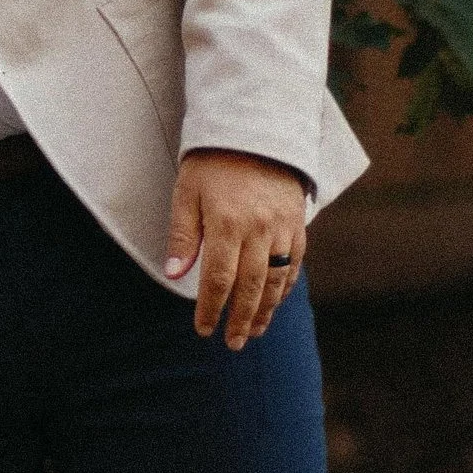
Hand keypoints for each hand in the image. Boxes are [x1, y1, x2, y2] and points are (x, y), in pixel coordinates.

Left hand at [165, 150, 307, 347]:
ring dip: (265, 310)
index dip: (211, 308)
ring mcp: (282, 227)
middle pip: (250, 286)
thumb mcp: (187, 191)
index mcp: (226, 222)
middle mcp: (258, 228)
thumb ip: (183, 235)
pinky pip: (294, 263)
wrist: (255, 129)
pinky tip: (275, 303)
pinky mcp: (297, 222)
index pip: (219, 279)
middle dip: (240, 319)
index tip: (203, 329)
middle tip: (232, 343)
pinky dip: (285, 287)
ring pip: (276, 280)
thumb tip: (175, 275)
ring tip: (254, 332)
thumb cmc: (212, 161)